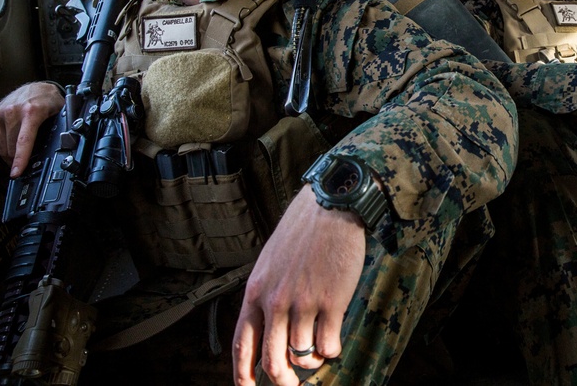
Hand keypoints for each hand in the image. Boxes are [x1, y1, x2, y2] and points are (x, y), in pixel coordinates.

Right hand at [0, 82, 63, 176]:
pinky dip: (4, 148)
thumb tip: (69, 144)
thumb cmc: (48, 100)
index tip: (17, 172)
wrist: (35, 87)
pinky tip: (13, 147)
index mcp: (31, 112)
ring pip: (2, 147)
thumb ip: (64, 127)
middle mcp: (13, 112)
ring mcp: (0, 114)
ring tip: (20, 157)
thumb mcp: (61, 112)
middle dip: (18, 160)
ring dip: (10, 156)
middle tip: (27, 164)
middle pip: (11, 148)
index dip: (21, 159)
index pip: (24, 141)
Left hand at [233, 186, 364, 385]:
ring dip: (311, 361)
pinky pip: (328, 345)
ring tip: (319, 351)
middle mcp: (275, 302)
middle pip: (272, 361)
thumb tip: (270, 327)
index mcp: (256, 292)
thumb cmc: (303, 230)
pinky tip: (334, 339)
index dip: (242, 375)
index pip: (242, 345)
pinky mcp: (332, 302)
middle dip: (282, 381)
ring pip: (302, 356)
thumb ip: (266, 294)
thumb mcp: (271, 261)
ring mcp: (304, 303)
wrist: (331, 208)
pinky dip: (331, 350)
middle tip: (291, 384)